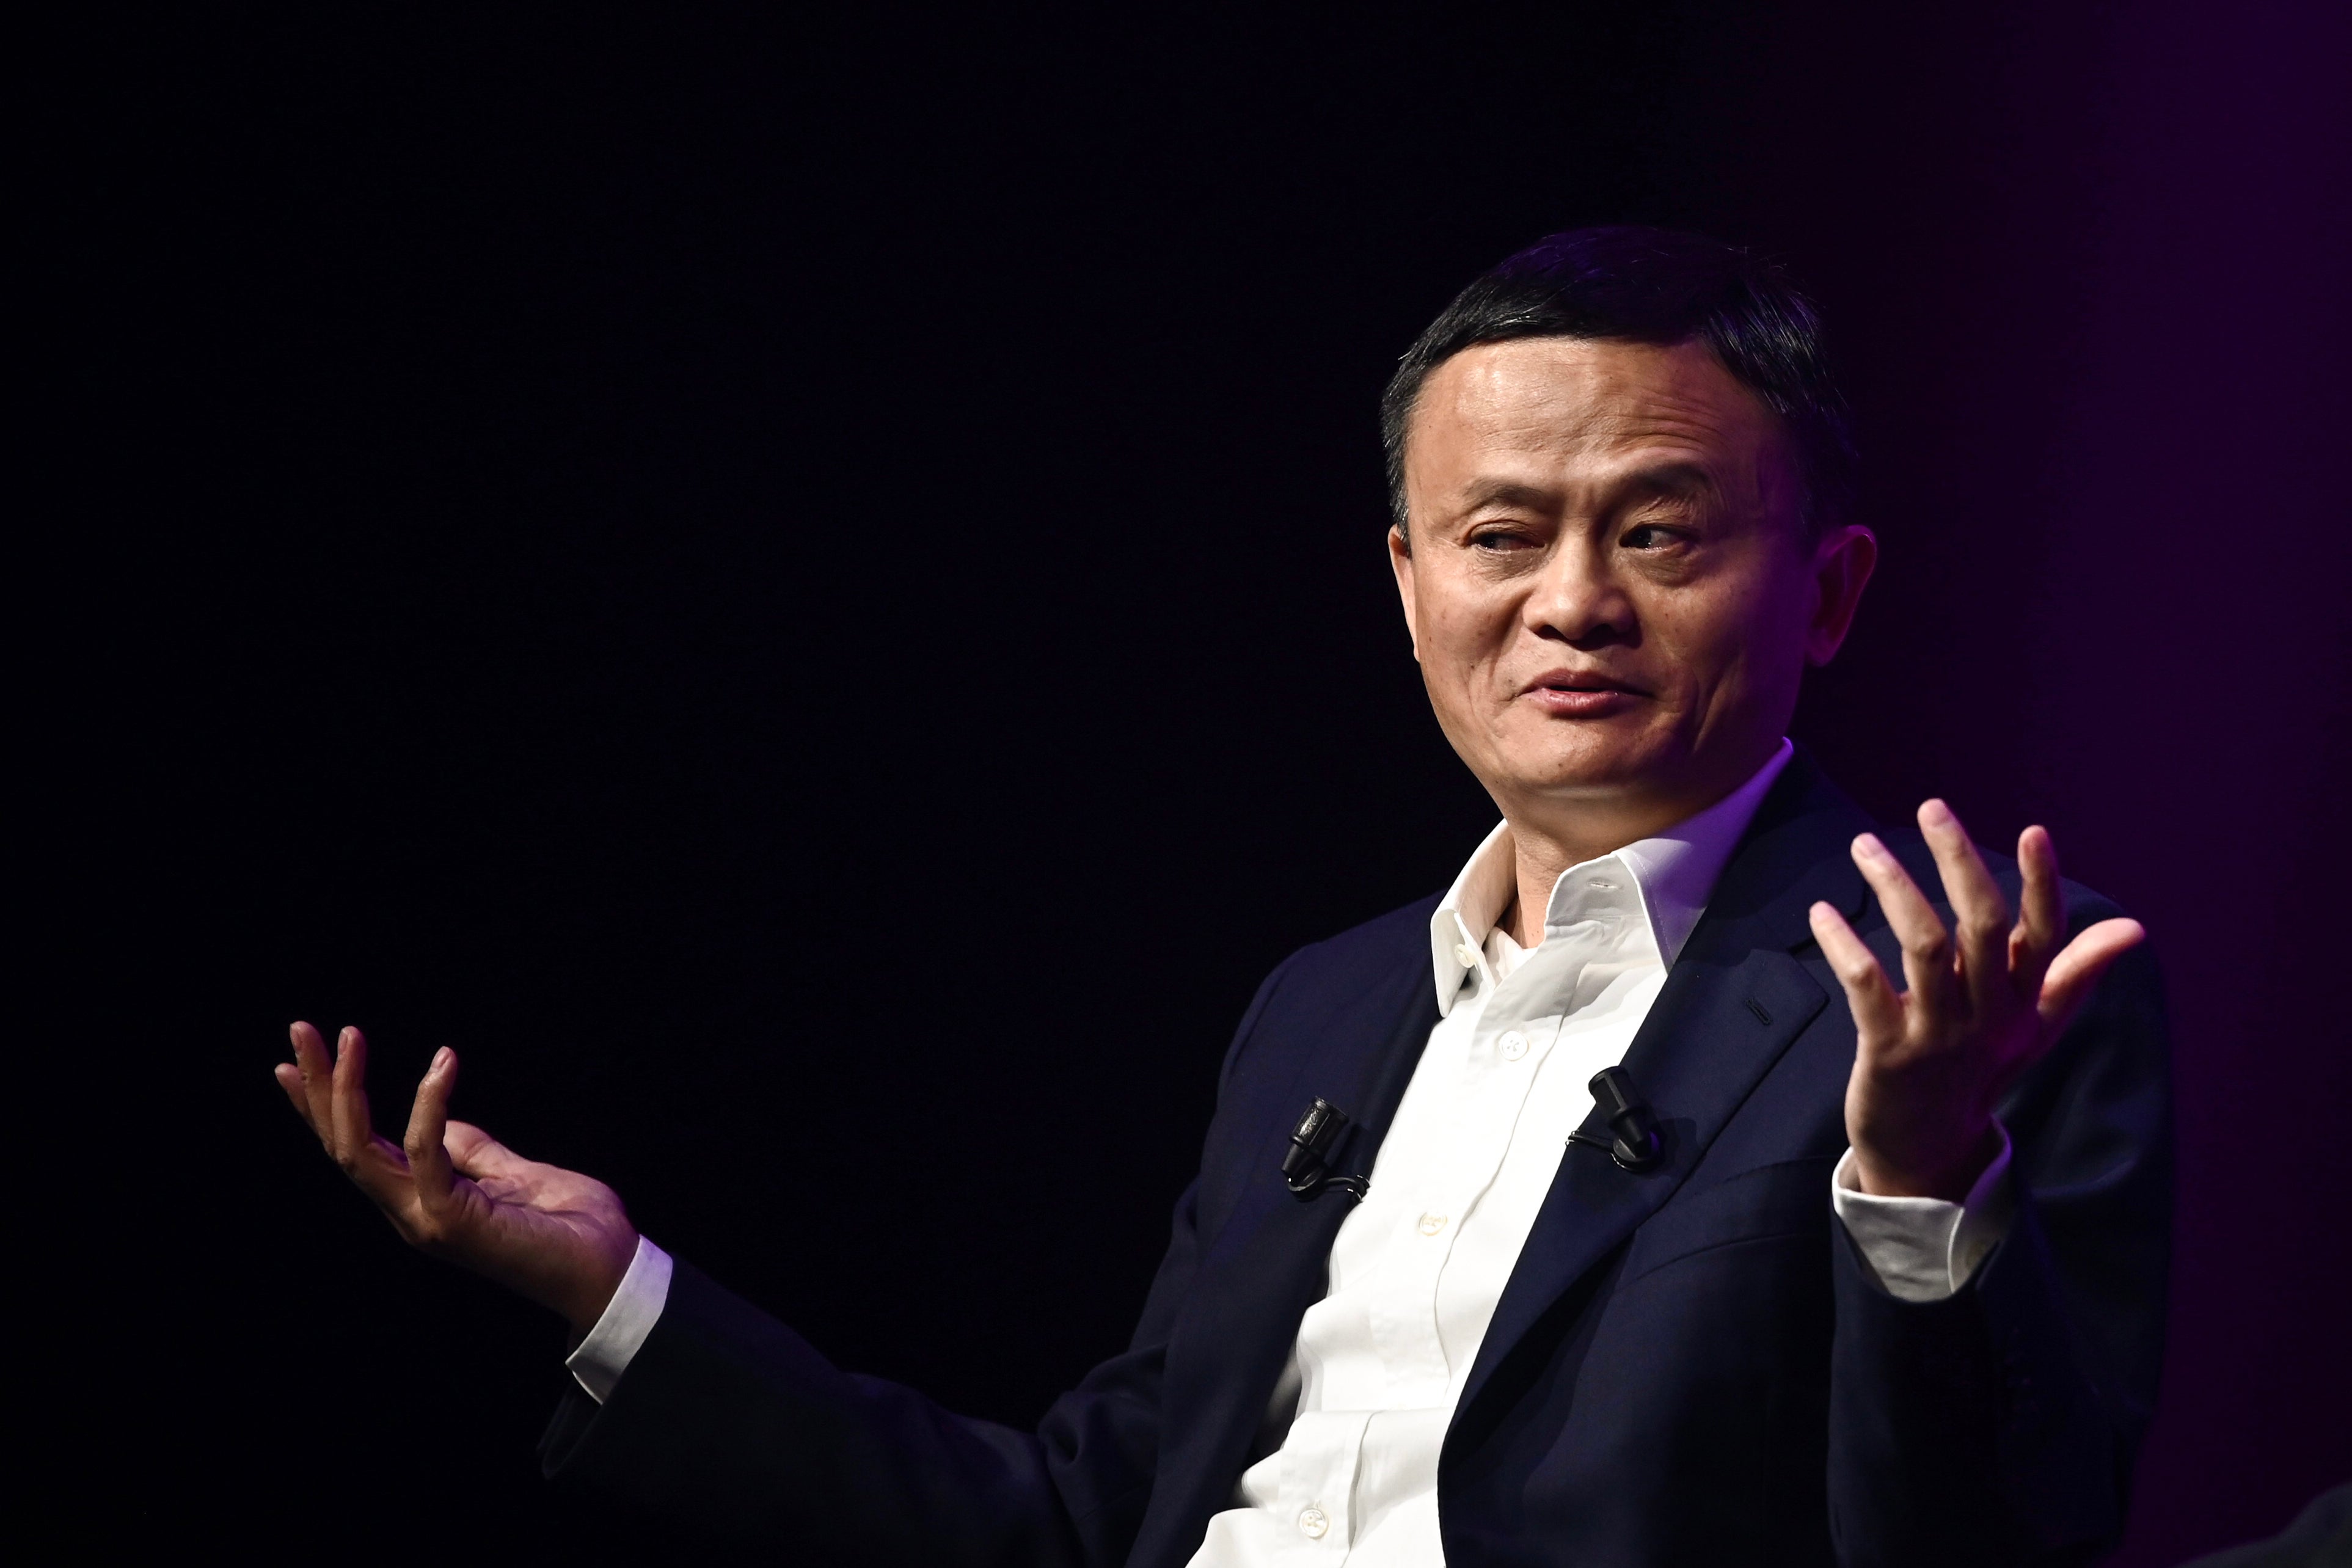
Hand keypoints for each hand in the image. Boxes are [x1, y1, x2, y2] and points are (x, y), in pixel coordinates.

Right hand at [275, 1021, 639, 1333]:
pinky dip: (429, 1105)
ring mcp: (425, 1221)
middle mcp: (410, 1212)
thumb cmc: (571, 1225)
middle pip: (341, 1145)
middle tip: (301, 1028)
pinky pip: (426, 1154)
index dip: (320, 1106)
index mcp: (419, 1199)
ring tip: (350, 1035)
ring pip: (358, 1152)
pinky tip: (444, 1063)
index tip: (291, 1061)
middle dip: (317, 1086)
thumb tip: (444, 1122)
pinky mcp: (452, 1222)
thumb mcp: (515, 1173)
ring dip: (346, 1090)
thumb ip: (474, 1151)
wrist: (610, 1269)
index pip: (354, 1148)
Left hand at [1807, 800, 2145, 1201]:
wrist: (1927, 1149)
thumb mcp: (2035, 1028)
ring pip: (1924, 945)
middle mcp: (1987, 1015)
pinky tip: (1823, 912)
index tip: (2033, 831)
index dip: (2041, 883)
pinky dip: (1844, 945)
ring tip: (1866, 846)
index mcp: (2022, 1003)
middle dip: (1961, 862)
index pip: (2044, 935)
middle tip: (1934, 809)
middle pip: (1983, 926)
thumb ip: (2074, 974)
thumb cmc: (1979, 1073)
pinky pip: (1866, 987)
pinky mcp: (1889, 1053)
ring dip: (1894, 887)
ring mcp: (1938, 1034)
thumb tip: (2133, 929)